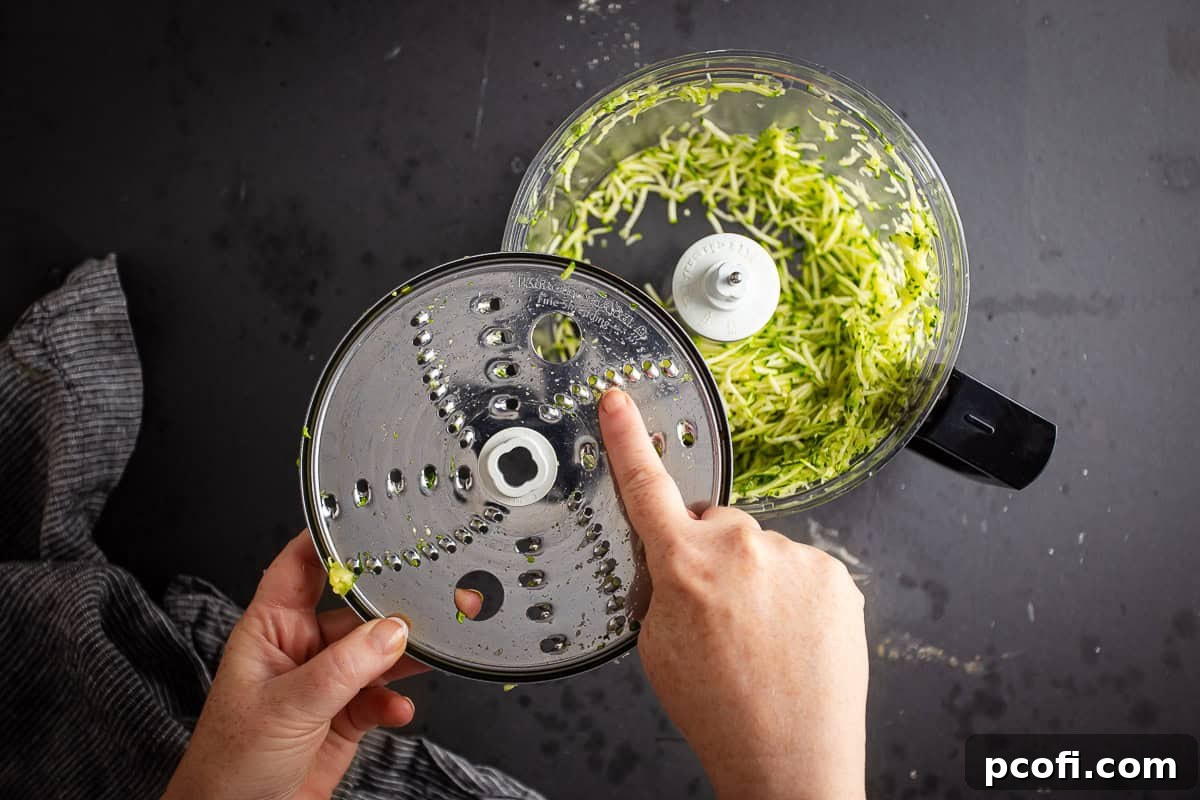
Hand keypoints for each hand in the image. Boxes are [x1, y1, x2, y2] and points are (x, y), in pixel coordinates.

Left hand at [163, 532, 482, 799]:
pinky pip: (382, 694)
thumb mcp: (288, 706)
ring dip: (402, 656)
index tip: (365, 519)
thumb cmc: (229, 764)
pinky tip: (399, 707)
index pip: (299, 567)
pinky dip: (396, 699)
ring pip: (375, 653)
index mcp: (270, 629)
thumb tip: (392, 632)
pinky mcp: (345, 717)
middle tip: (424, 599)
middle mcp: (300, 649)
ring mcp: (325, 683)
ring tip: (428, 652)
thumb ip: (344, 668)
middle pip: (352, 610)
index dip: (328, 541)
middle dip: (387, 607)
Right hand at [599, 389, 867, 799]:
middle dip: (709, 555)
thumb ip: (662, 585)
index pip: (646, 485)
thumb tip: (674, 561)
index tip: (617, 399)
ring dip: (757, 579)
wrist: (791, 761)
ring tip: (760, 638)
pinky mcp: (836, 574)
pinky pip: (800, 569)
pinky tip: (791, 636)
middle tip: (716, 613)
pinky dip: (794, 594)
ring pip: (761, 551)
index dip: (626, 437)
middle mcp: (742, 548)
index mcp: (685, 564)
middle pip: (715, 525)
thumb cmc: (721, 713)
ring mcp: (795, 559)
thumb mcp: (657, 646)